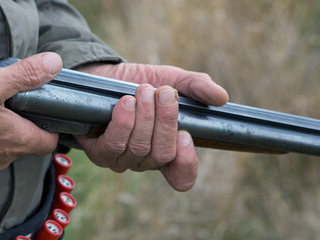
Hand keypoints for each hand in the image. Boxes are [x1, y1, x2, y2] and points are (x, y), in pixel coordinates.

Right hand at [0, 53, 61, 178]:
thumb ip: (24, 74)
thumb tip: (53, 64)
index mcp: (17, 140)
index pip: (49, 142)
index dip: (50, 127)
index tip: (42, 111)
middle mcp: (3, 159)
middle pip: (24, 143)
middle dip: (20, 125)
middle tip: (8, 103)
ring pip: (0, 149)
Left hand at [74, 63, 228, 190]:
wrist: (103, 74)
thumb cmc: (140, 82)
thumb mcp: (172, 79)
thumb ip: (196, 87)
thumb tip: (221, 97)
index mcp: (167, 150)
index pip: (181, 177)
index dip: (186, 164)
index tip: (186, 136)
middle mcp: (144, 160)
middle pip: (162, 155)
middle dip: (165, 122)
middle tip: (164, 93)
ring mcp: (121, 159)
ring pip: (139, 148)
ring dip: (144, 117)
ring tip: (143, 91)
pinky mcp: (98, 152)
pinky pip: (113, 146)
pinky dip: (123, 123)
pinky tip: (126, 103)